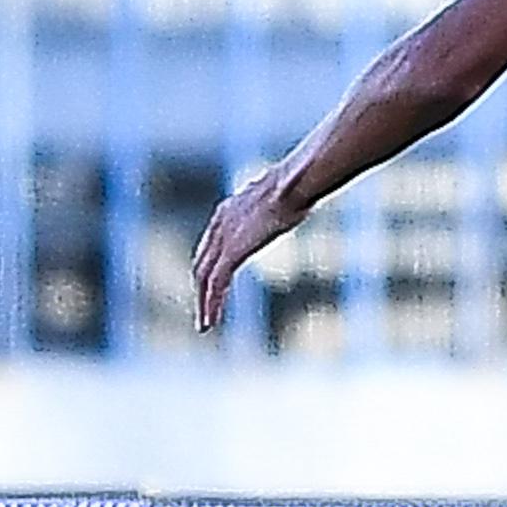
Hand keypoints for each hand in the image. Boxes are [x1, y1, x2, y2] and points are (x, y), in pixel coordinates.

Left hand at [193, 175, 310, 331]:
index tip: (213, 283)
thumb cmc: (300, 184)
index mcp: (228, 210)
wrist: (294, 185)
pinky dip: (211, 303)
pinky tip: (211, 321)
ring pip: (204, 277)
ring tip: (206, 325)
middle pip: (202, 261)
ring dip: (204, 302)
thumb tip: (305, 182)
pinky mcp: (232, 252)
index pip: (211, 243)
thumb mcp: (287, 191)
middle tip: (205, 309)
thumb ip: (285, 196)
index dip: (209, 264)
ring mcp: (224, 239)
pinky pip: (216, 283)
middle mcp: (220, 224)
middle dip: (202, 287)